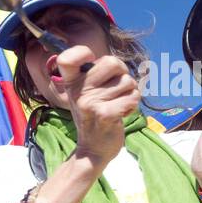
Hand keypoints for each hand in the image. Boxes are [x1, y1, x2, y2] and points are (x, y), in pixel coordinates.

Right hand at [58, 47, 140, 165]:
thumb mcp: (86, 94)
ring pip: (127, 81)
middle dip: (123, 73)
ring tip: (118, 104)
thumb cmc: (95, 117)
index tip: (91, 60)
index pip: (67, 58)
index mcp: (72, 83)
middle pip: (112, 62)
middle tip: (117, 88)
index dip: (81, 52)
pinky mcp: (106, 115)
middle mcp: (78, 91)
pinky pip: (132, 97)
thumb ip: (96, 75)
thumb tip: (117, 62)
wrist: (93, 150)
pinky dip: (134, 103)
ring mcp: (91, 103)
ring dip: (130, 92)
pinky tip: (124, 112)